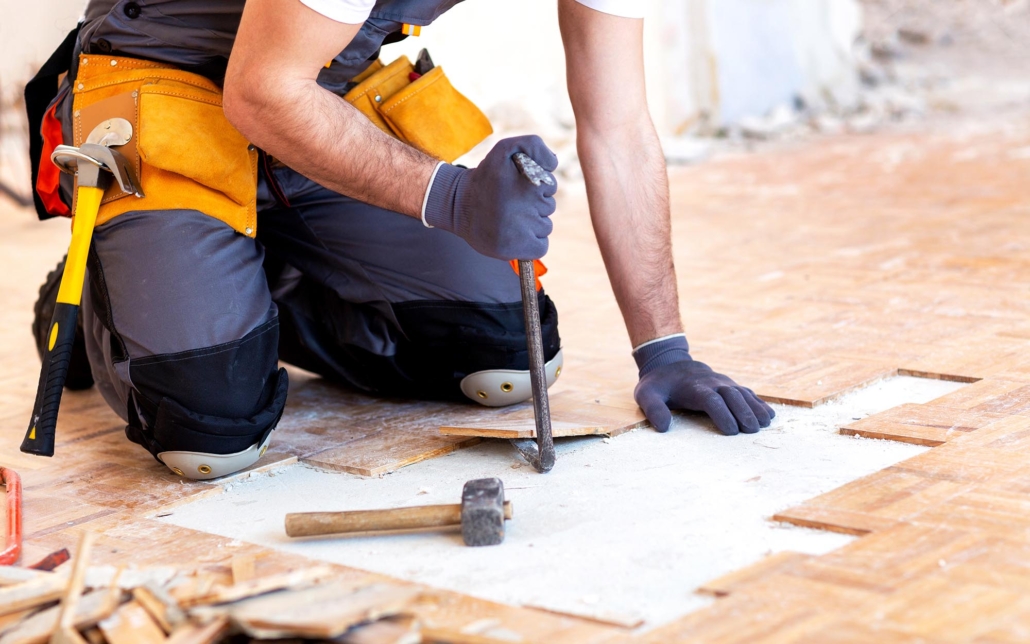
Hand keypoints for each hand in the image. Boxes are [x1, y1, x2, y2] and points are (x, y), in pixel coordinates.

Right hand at [423, 135, 557, 259]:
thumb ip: (533, 145)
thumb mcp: (505, 149)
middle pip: (548, 207)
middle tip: (511, 203)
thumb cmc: (486, 178)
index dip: (536, 186)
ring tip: (510, 218)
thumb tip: (554, 164)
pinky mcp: (517, 249)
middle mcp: (526, 205)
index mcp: (527, 181)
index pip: (550, 186)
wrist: (458, 205)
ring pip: (545, 227)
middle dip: (534, 205)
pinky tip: (516, 234)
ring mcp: (522, 230)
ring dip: (533, 224)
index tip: (516, 187)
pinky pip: (541, 246)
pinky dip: (533, 243)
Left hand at [633, 336, 774, 434]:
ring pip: (743, 393)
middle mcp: (713, 383)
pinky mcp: (730, 386)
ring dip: (755, 408)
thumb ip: (653, 409)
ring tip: (765, 424)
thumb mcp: (646, 394)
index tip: (731, 431)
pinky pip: (748, 392)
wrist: (670, 364)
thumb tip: (663, 427)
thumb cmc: (659, 386)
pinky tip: (769, 415)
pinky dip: (759, 403)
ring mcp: (724, 383)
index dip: (722, 414)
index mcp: (694, 387)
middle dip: (743, 412)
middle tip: (752, 431)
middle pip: (732, 396)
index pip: (711, 400)